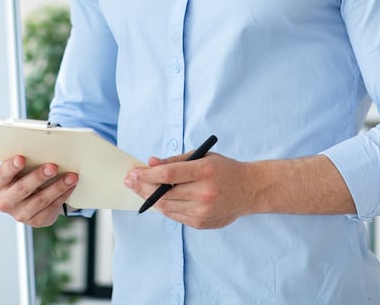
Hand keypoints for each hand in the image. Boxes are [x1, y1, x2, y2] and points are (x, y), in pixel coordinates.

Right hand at [0, 155, 77, 227]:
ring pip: (40, 200)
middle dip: (38, 177)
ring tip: (71, 177)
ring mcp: (20, 213)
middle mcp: (6, 201)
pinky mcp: (36, 220)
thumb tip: (45, 146)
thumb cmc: (25, 176)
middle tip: (53, 167)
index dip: (11, 167)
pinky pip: (51, 208)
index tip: (21, 158)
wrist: (31, 197)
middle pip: (22, 189)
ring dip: (58, 187)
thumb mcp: (22, 167)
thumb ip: (28, 159)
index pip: (3, 174)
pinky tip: (70, 186)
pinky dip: (63, 195)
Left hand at [123, 151, 256, 229]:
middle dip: (142, 187)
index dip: (146, 175)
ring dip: (150, 198)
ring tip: (139, 189)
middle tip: (129, 181)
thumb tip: (150, 163)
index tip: (132, 173)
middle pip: (164, 193)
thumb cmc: (224, 169)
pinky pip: (175, 216)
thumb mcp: (202, 157)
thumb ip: (175, 161)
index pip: (168, 175)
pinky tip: (156, 199)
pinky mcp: (201, 223)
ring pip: (167, 207)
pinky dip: (164, 207)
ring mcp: (203, 211)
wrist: (249, 190)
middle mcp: (204, 193)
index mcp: (205, 171)